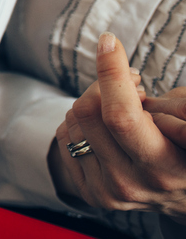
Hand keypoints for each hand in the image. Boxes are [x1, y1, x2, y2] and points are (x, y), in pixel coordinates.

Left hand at [48, 32, 185, 222]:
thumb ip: (172, 105)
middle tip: (132, 83)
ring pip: (74, 121)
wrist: (182, 196)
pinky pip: (66, 137)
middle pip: (90, 112)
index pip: (122, 115)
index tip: (109, 42)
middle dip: (105, 84)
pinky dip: (84, 121)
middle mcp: (136, 183)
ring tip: (125, 108)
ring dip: (96, 102)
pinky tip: (109, 127)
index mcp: (169, 167)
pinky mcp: (91, 192)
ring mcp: (110, 191)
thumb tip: (127, 80)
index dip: (112, 72)